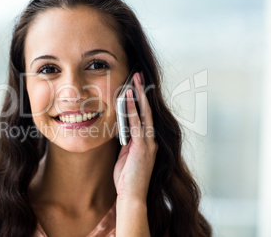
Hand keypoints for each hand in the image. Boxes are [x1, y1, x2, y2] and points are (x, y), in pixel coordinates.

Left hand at [113, 71, 157, 202]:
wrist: (131, 195)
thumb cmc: (127, 178)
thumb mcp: (125, 156)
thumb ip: (126, 142)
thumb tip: (121, 129)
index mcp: (146, 141)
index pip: (144, 115)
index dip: (140, 100)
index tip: (135, 86)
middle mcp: (151, 139)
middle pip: (147, 110)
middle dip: (142, 92)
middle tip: (137, 75)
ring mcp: (148, 142)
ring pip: (144, 114)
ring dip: (139, 96)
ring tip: (134, 80)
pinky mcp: (143, 147)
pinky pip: (137, 124)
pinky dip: (132, 110)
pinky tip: (128, 98)